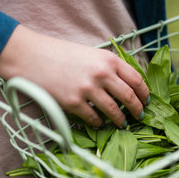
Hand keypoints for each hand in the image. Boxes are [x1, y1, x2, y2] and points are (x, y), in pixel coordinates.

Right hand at [0, 25, 149, 126]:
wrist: (31, 56)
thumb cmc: (60, 54)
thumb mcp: (90, 53)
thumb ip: (108, 67)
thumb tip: (126, 85)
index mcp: (108, 60)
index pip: (137, 79)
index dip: (144, 93)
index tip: (146, 100)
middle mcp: (102, 74)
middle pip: (130, 97)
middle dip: (138, 110)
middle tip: (140, 116)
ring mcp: (88, 89)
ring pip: (115, 111)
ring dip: (120, 120)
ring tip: (122, 124)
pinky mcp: (74, 103)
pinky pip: (94, 119)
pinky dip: (99, 123)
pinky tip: (99, 123)